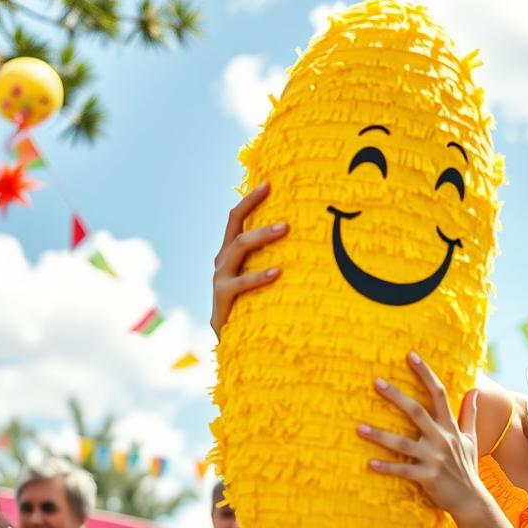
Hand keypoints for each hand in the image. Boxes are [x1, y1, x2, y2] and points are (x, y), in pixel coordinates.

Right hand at [211, 182, 286, 336]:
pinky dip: (259, 276)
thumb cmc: (254, 308)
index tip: (268, 184)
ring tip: (285, 228)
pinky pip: (240, 283)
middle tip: (282, 200)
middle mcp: (222, 262)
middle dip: (254, 208)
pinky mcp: (222, 299)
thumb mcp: (260, 281)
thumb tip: (308, 244)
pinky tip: (277, 272)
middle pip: (235, 227)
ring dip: (261, 235)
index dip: (249, 200)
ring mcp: (220, 279)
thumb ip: (273, 262)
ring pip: (238, 247)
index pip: (235, 219)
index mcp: (230, 254)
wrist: (233, 343)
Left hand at [361, 353, 481, 518]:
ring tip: (359, 427)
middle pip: (417, 412)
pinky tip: (369, 463)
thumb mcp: (472, 439)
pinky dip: (386, 467)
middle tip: (376, 381)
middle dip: (396, 396)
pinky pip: (403, 470)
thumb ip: (469, 414)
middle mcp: (442, 439)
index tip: (410, 355)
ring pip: (403, 443)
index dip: (425, 373)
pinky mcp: (427, 477)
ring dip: (380, 435)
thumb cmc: (467, 468)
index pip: (439, 394)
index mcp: (450, 428)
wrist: (472, 501)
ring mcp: (435, 459)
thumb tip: (474, 390)